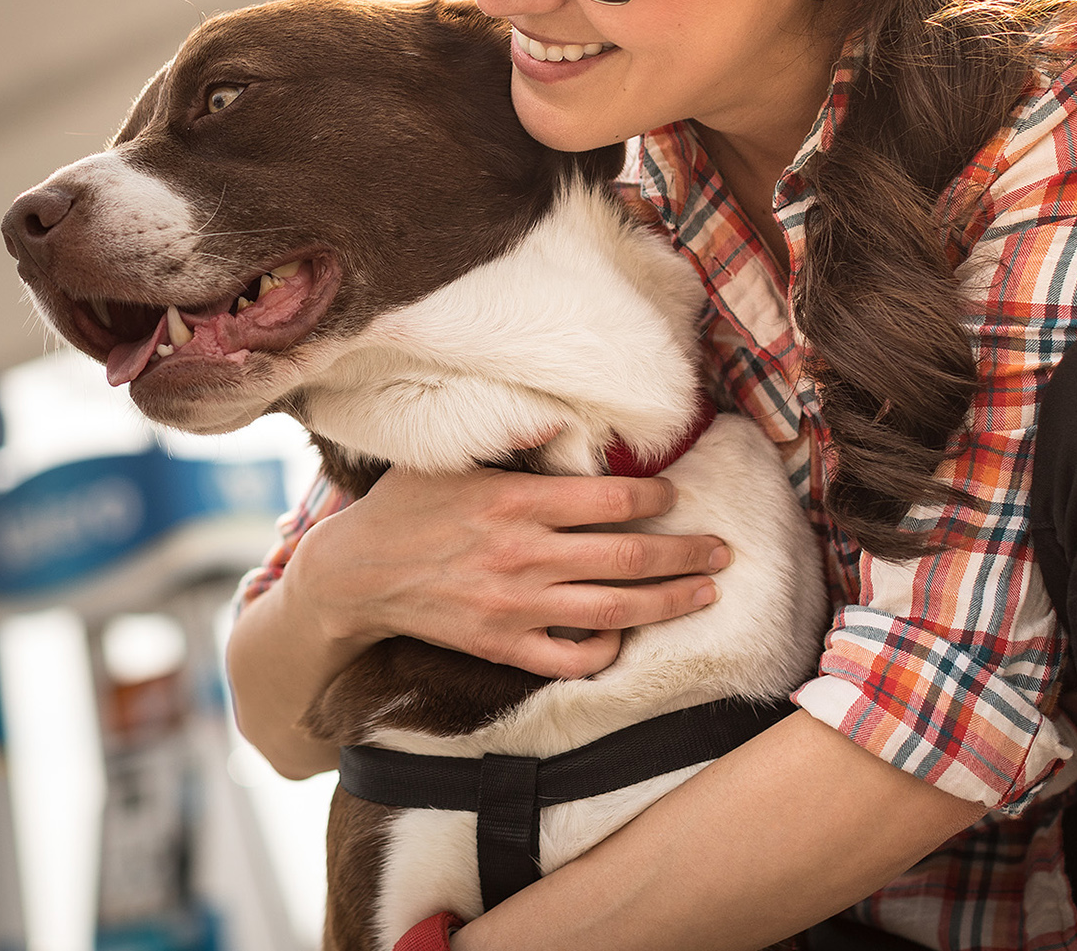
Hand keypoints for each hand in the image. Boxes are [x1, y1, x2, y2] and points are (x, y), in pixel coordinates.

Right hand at [287, 467, 728, 678]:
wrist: (354, 573)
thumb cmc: (406, 506)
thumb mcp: (452, 459)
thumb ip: (512, 441)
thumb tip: (565, 418)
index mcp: (515, 500)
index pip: (610, 498)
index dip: (654, 496)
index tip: (676, 495)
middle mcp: (523, 554)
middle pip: (629, 557)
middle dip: (686, 553)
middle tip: (722, 550)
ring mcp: (515, 606)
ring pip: (615, 609)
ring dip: (670, 602)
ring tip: (704, 593)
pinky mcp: (502, 645)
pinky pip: (572, 658)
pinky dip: (607, 650)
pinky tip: (627, 637)